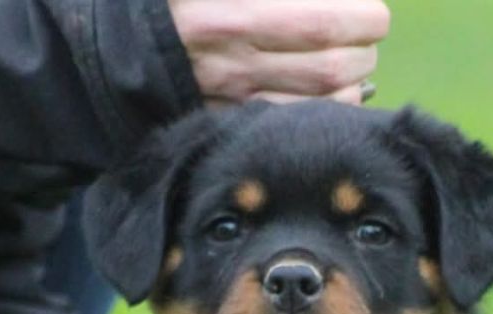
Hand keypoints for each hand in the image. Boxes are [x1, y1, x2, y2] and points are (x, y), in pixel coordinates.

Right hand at [169, 0, 389, 105]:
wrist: (118, 41)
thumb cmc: (175, 0)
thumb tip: (334, 1)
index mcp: (237, 13)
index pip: (324, 22)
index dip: (362, 19)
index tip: (374, 15)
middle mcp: (237, 61)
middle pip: (329, 69)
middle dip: (363, 54)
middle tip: (368, 39)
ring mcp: (232, 97)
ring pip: (316, 104)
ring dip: (351, 87)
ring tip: (355, 66)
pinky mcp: (225, 118)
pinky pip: (289, 123)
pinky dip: (322, 111)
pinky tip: (330, 94)